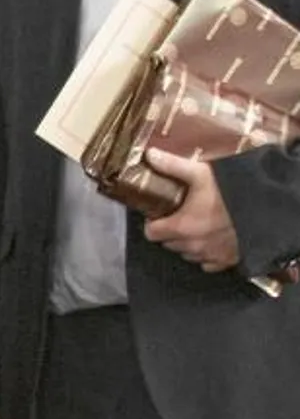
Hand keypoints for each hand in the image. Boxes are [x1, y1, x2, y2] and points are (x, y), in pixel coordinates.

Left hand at [142, 150, 239, 272]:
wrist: (268, 209)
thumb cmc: (232, 192)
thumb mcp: (200, 174)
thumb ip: (172, 166)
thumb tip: (150, 155)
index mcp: (181, 227)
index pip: (151, 234)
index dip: (152, 223)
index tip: (159, 214)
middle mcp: (193, 246)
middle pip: (169, 244)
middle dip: (170, 231)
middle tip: (179, 216)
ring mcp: (211, 255)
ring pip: (187, 254)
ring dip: (187, 243)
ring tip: (196, 226)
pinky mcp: (227, 261)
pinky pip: (207, 263)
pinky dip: (206, 253)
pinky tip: (211, 239)